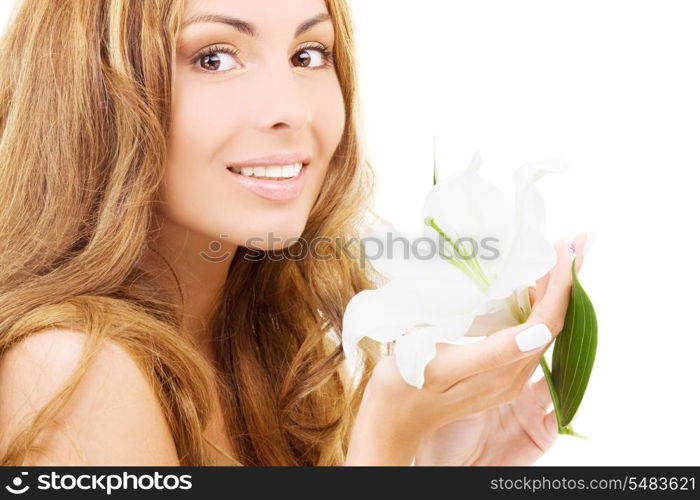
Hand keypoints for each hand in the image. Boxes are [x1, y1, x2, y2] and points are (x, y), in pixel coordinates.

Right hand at [414, 233, 587, 465]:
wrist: (390, 421)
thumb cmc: (406, 388)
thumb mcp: (443, 368)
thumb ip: (492, 353)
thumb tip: (537, 332)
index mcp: (506, 372)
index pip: (548, 321)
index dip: (561, 285)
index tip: (564, 248)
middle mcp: (514, 376)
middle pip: (552, 323)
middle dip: (563, 282)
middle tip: (565, 243)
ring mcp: (506, 377)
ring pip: (541, 328)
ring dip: (550, 293)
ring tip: (549, 258)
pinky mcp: (496, 375)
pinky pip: (526, 336)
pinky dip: (533, 307)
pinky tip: (523, 290)